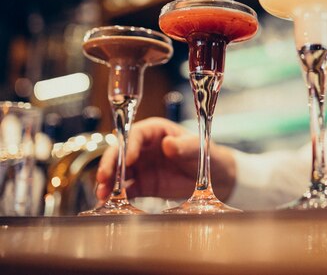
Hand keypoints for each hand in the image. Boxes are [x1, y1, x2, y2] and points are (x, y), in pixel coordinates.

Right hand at [95, 117, 236, 200]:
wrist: (216, 177)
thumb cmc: (207, 154)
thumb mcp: (199, 148)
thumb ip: (184, 146)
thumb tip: (168, 144)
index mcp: (156, 131)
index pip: (136, 134)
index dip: (129, 146)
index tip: (128, 160)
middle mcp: (144, 147)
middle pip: (120, 152)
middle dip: (110, 164)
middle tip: (103, 178)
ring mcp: (141, 166)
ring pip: (119, 172)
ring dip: (108, 182)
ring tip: (102, 195)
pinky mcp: (143, 185)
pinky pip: (126, 189)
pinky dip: (116, 196)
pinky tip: (108, 204)